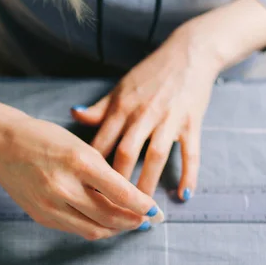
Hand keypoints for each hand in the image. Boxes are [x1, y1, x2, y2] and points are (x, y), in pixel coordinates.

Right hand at [0, 116, 164, 239]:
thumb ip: (102, 172)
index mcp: (79, 162)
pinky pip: (75, 230)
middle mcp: (64, 187)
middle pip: (111, 217)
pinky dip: (94, 228)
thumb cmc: (43, 138)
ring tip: (128, 224)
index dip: (143, 205)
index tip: (156, 210)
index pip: (121, 193)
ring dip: (116, 230)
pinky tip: (103, 222)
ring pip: (94, 230)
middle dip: (133, 222)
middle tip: (146, 220)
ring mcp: (50, 205)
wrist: (1, 145)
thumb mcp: (79, 146)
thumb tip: (128, 197)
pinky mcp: (41, 217)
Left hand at [72, 29, 220, 198]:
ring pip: (156, 156)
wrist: (189, 53)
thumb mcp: (121, 87)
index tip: (86, 191)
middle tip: (112, 210)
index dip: (93, 168)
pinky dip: (189, 174)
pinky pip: (190, 153)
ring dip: (149, 183)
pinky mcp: (191, 122)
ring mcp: (169, 119)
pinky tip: (184, 195)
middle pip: (127, 153)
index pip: (103, 142)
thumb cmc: (151, 73)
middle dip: (118, 183)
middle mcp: (143, 114)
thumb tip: (74, 115)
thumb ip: (100, 108)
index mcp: (122, 107)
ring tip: (143, 211)